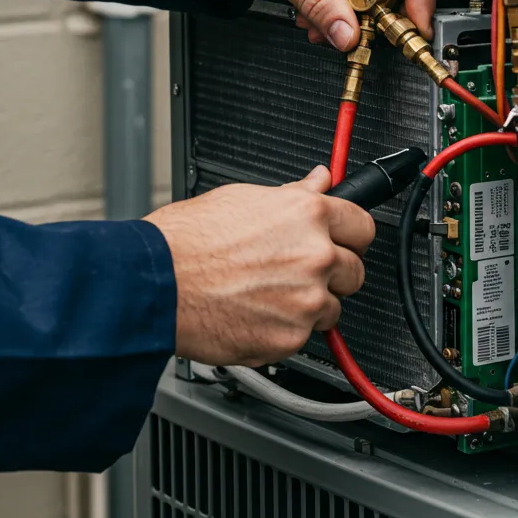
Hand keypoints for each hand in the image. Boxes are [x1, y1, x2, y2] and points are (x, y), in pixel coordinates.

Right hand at [144, 166, 375, 366]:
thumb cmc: (185, 241)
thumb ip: (292, 195)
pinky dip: (283, 330)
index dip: (350, 234)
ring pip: (331, 307)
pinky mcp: (291, 337)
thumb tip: (319, 180)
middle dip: (332, 273)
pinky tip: (253, 313)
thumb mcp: (240, 198)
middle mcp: (315, 256)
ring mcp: (306, 300)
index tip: (344, 240)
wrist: (155, 285)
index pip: (362, 226)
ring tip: (266, 294)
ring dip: (309, 305)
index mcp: (307, 214)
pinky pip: (303, 336)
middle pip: (354, 271)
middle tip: (297, 272)